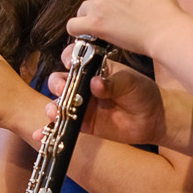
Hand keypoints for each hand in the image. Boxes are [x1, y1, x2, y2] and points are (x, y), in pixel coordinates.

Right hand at [44, 61, 167, 147]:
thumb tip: (96, 83)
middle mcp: (83, 84)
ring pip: (57, 103)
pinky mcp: (81, 124)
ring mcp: (80, 105)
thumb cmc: (143, 94)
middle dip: (57, 85)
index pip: (74, 58)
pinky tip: (40, 135)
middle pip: (59, 80)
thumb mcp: (131, 83)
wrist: (152, 119)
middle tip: (64, 90)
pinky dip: (48, 130)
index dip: (68, 58)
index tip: (71, 63)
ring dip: (52, 107)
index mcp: (94, 68)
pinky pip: (61, 125)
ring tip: (56, 112)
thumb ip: (113, 83)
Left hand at [67, 0, 192, 55]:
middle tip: (100, 1)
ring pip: (80, 7)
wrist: (165, 30)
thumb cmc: (162, 6)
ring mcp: (97, 5)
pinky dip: (78, 29)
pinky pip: (72, 26)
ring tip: (105, 20)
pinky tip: (88, 30)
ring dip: (89, 14)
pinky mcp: (94, 25)